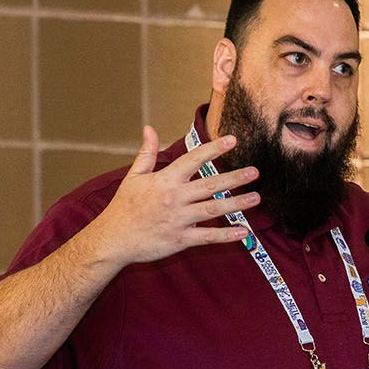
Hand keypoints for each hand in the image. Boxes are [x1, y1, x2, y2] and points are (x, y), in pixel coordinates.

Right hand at [88, 126, 258, 265]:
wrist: (113, 239)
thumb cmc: (123, 207)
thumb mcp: (133, 177)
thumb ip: (146, 153)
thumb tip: (149, 128)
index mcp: (165, 180)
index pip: (193, 160)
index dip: (214, 149)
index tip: (233, 140)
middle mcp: (174, 198)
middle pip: (210, 184)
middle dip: (234, 178)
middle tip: (255, 171)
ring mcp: (178, 219)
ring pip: (213, 209)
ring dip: (237, 204)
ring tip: (256, 198)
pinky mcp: (180, 240)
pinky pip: (207, 236)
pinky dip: (226, 235)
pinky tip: (244, 232)